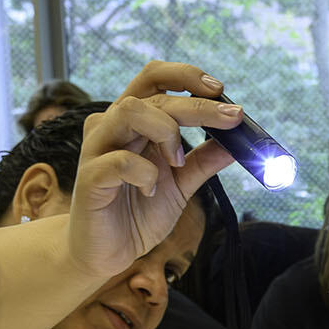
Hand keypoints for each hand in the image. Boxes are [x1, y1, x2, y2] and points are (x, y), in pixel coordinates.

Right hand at [66, 68, 241, 282]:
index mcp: (134, 122)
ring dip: (166, 131)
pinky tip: (150, 191)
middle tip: (231, 118)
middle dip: (196, 104)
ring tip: (178, 162)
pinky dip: (145, 173)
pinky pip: (119, 161)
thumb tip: (239, 143)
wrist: (107, 252)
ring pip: (130, 111)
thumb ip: (204, 162)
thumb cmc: (137, 212)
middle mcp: (112, 126)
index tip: (221, 89)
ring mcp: (98, 149)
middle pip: (152, 94)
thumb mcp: (181, 185)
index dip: (186, 75)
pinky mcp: (90, 178)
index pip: (155, 78)